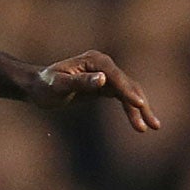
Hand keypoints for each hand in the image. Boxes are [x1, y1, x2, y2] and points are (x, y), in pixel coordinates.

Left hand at [30, 50, 160, 132]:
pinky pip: (122, 97)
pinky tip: (140, 123)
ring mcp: (105, 75)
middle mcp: (103, 65)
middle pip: (127, 84)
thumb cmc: (45, 85)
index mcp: (95, 61)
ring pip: (128, 92)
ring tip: (152, 127)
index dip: (128, 90)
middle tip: (152, 124)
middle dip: (140, 104)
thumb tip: (103, 79)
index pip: (115, 76)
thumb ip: (81, 82)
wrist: (37, 87)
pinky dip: (131, 109)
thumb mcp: (60, 85)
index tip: (139, 104)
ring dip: (140, 109)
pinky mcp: (104, 86)